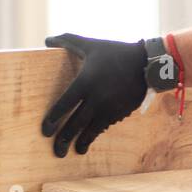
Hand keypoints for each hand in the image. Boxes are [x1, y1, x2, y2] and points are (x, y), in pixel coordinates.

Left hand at [41, 33, 147, 156]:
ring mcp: (109, 107)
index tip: (45, 131)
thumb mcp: (91, 44)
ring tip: (73, 151)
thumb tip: (47, 40)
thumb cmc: (115, 52)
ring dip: (81, 142)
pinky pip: (104, 127)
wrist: (146, 64)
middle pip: (75, 123)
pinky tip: (89, 140)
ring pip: (91, 129)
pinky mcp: (120, 113)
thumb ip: (68, 41)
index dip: (53, 119)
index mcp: (85, 82)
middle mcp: (96, 98)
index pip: (64, 104)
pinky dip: (95, 134)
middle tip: (55, 151)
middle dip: (64, 138)